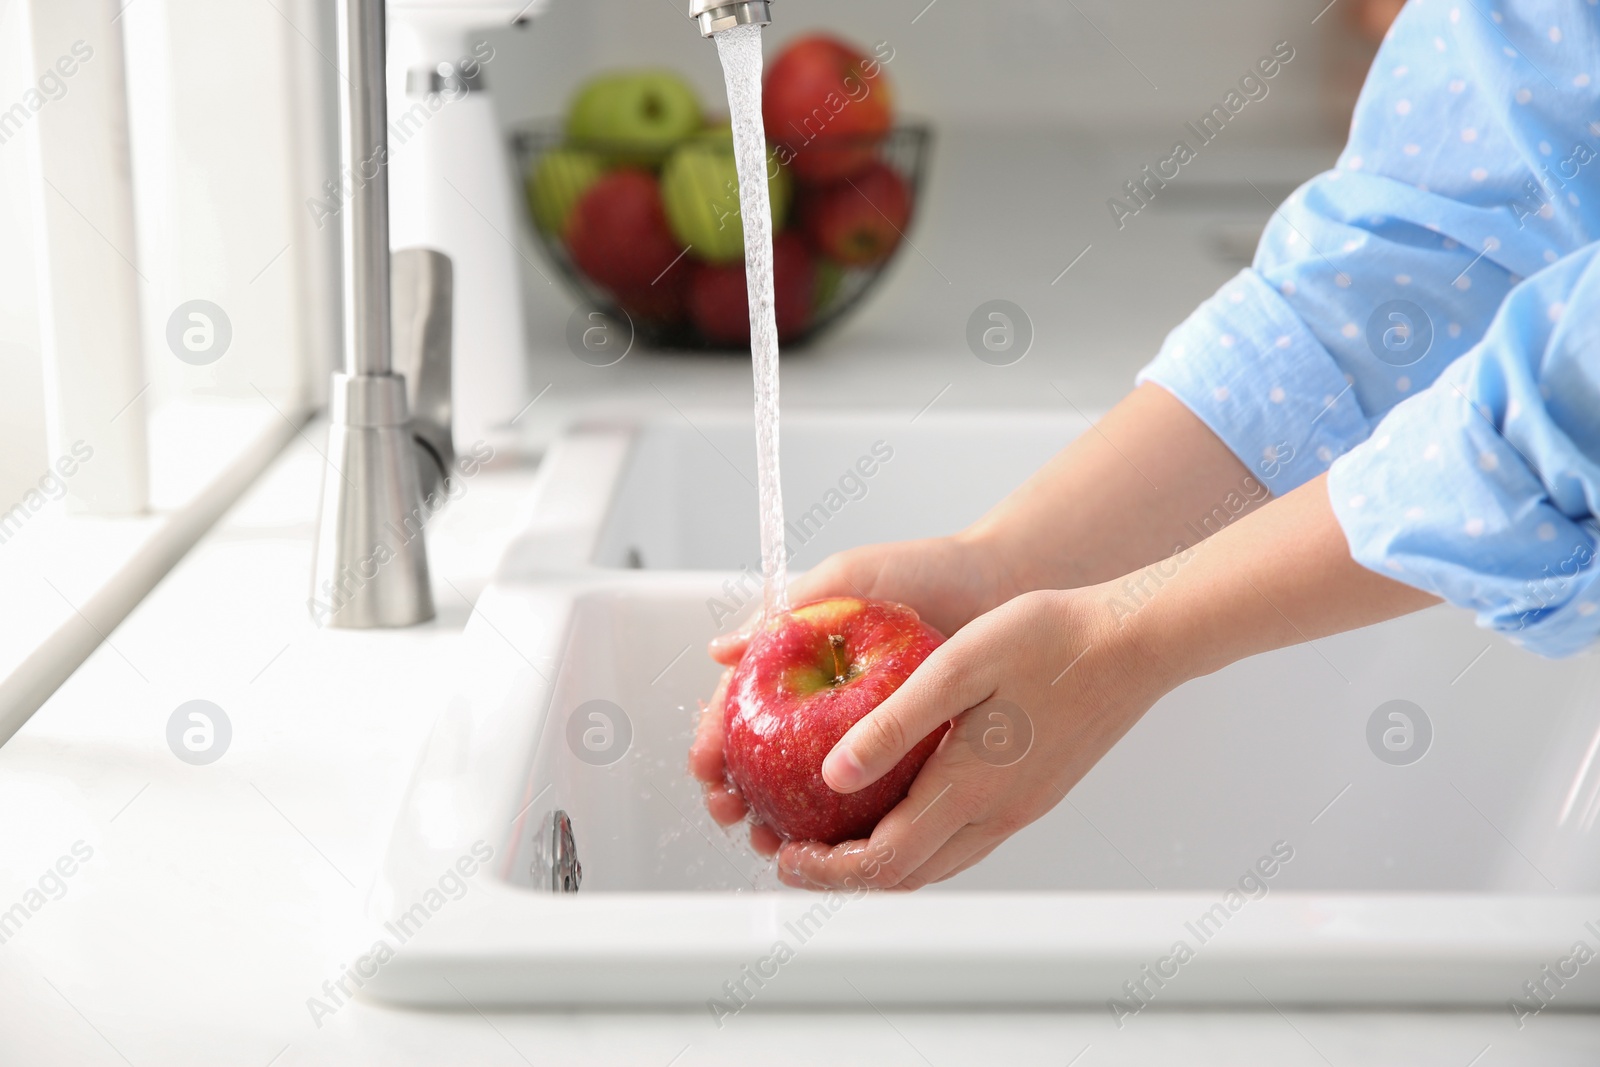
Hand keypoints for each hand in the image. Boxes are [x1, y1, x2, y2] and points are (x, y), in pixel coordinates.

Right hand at [688, 534, 1007, 854]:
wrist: (1003, 583)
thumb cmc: (926, 570)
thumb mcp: (845, 580)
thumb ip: (785, 612)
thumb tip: (721, 652)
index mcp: (802, 660)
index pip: (743, 708)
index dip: (716, 740)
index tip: (707, 768)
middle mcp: (828, 703)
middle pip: (766, 759)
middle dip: (740, 792)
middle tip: (732, 811)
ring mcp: (867, 732)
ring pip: (812, 790)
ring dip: (781, 818)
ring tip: (769, 838)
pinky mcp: (908, 753)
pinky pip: (872, 795)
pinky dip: (846, 824)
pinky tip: (833, 843)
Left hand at [774, 587, 1176, 889]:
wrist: (1135, 640)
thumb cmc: (1050, 638)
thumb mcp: (956, 667)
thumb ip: (892, 725)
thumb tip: (831, 773)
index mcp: (970, 786)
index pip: (883, 861)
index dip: (826, 869)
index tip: (785, 854)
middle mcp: (998, 812)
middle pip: (907, 876)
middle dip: (844, 874)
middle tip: (796, 851)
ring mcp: (1021, 807)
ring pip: (938, 863)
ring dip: (881, 861)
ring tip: (836, 834)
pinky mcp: (1035, 793)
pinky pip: (965, 838)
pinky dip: (919, 840)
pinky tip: (901, 805)